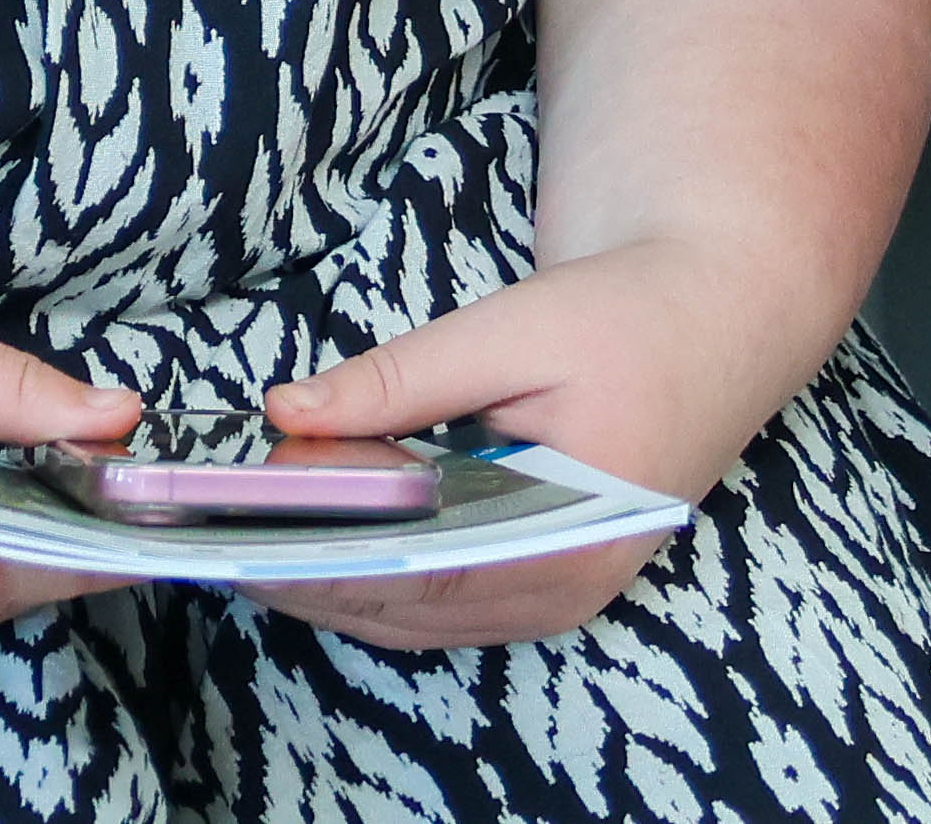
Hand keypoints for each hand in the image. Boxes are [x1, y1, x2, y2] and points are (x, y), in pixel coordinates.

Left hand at [255, 235, 814, 649]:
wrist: (716, 313)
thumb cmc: (626, 318)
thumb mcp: (508, 332)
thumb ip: (398, 381)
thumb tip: (287, 411)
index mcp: (570, 534)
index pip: (421, 579)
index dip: (322, 569)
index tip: (239, 548)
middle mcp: (565, 585)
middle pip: (413, 612)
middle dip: (310, 581)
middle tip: (214, 543)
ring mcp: (558, 590)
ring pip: (423, 617)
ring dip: (337, 586)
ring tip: (246, 541)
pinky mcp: (545, 573)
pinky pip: (446, 600)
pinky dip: (378, 578)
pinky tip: (317, 537)